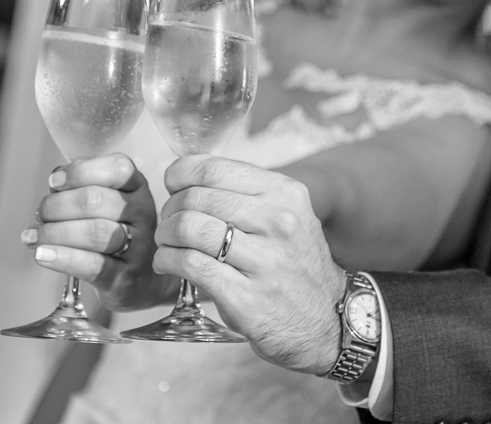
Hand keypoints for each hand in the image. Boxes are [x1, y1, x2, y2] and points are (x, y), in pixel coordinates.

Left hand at [24, 153, 176, 310]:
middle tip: (40, 215)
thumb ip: (82, 186)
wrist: (142, 280)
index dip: (80, 172)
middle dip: (56, 206)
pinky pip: (93, 265)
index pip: (117, 168)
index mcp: (137, 187)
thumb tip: (55, 182)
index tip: (53, 182)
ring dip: (54, 232)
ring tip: (34, 237)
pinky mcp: (125, 278)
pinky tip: (42, 254)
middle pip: (95, 200)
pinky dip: (63, 258)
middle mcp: (142, 213)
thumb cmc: (116, 232)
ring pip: (94, 232)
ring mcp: (138, 247)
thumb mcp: (108, 203)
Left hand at [157, 154, 347, 374]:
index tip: (173, 185)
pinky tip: (168, 264)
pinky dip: (168, 261)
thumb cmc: (293, 265)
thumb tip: (187, 175)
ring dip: (165, 235)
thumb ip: (245, 194)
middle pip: (197, 198)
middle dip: (170, 209)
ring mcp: (264, 261)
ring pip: (189, 229)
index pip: (215, 168)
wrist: (324, 322)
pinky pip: (190, 265)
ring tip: (167, 244)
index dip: (181, 174)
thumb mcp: (287, 216)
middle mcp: (279, 222)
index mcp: (285, 194)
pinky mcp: (246, 297)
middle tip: (169, 223)